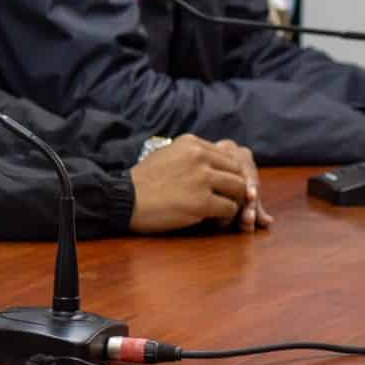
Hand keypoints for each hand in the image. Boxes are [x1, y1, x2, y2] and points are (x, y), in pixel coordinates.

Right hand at [129, 135, 269, 233]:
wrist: (124, 200)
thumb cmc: (142, 182)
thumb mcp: (167, 155)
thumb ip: (191, 156)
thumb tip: (214, 164)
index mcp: (191, 143)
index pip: (227, 155)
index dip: (228, 173)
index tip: (222, 187)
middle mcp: (199, 156)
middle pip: (237, 171)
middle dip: (235, 187)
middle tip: (226, 200)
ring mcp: (202, 178)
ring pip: (240, 189)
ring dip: (234, 202)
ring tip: (220, 211)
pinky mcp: (202, 202)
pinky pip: (230, 209)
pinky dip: (225, 218)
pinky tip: (213, 221)